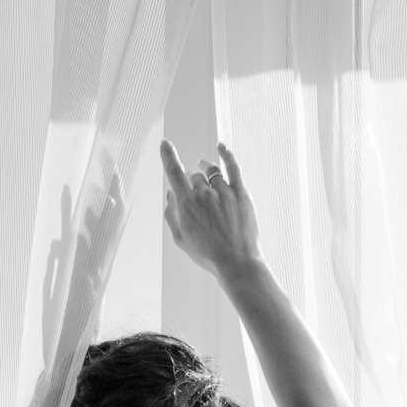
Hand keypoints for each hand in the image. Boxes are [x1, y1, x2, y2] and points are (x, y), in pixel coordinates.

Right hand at [161, 139, 259, 278]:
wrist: (237, 261)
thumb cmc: (207, 254)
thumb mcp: (180, 239)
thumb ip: (171, 214)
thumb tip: (170, 195)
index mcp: (187, 205)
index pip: (174, 172)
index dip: (168, 156)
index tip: (165, 144)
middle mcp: (204, 194)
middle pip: (193, 177)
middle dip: (191, 181)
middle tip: (194, 193)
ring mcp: (224, 192)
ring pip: (211, 171)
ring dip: (205, 168)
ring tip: (203, 167)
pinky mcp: (240, 193)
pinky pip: (233, 167)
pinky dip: (226, 154)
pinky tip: (221, 147)